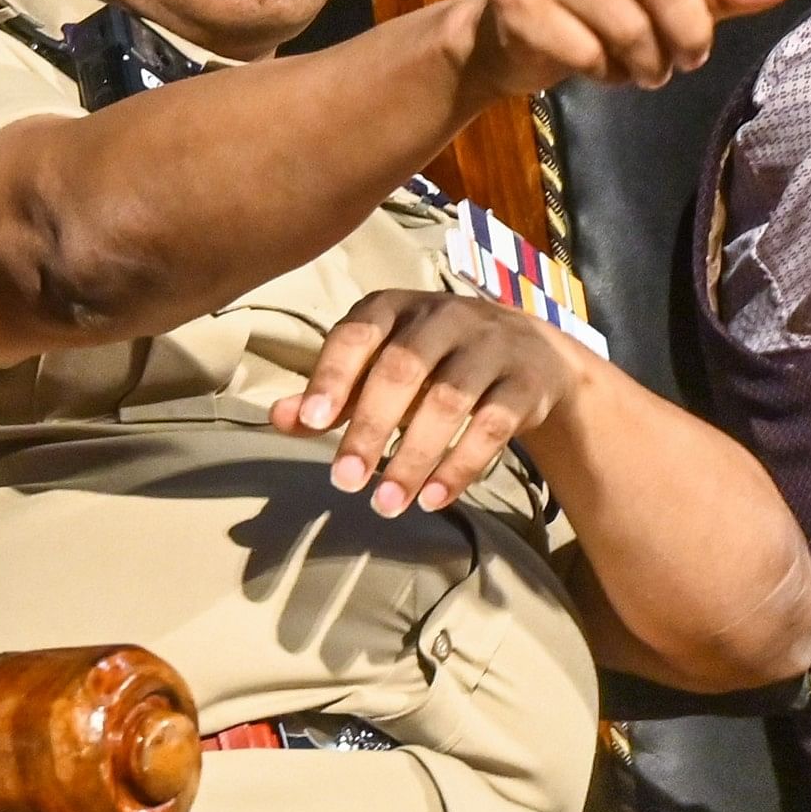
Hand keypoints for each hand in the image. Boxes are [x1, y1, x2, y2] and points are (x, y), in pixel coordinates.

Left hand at [275, 291, 598, 516]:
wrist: (531, 351)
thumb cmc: (434, 362)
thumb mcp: (379, 366)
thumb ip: (332, 394)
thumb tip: (279, 418)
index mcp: (395, 308)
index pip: (358, 335)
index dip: (334, 377)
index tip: (314, 424)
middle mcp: (444, 317)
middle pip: (403, 370)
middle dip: (371, 429)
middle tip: (345, 482)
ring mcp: (491, 346)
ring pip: (450, 401)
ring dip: (414, 457)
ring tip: (387, 503)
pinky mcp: (526, 381)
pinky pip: (494, 426)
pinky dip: (462, 466)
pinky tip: (434, 498)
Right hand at [453, 0, 799, 101]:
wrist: (513, 36)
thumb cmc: (612, 7)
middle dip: (689, 38)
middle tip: (687, 60)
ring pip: (631, 32)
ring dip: (647, 66)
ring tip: (637, 63)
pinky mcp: (521, 1)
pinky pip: (589, 55)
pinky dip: (605, 75)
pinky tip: (593, 63)